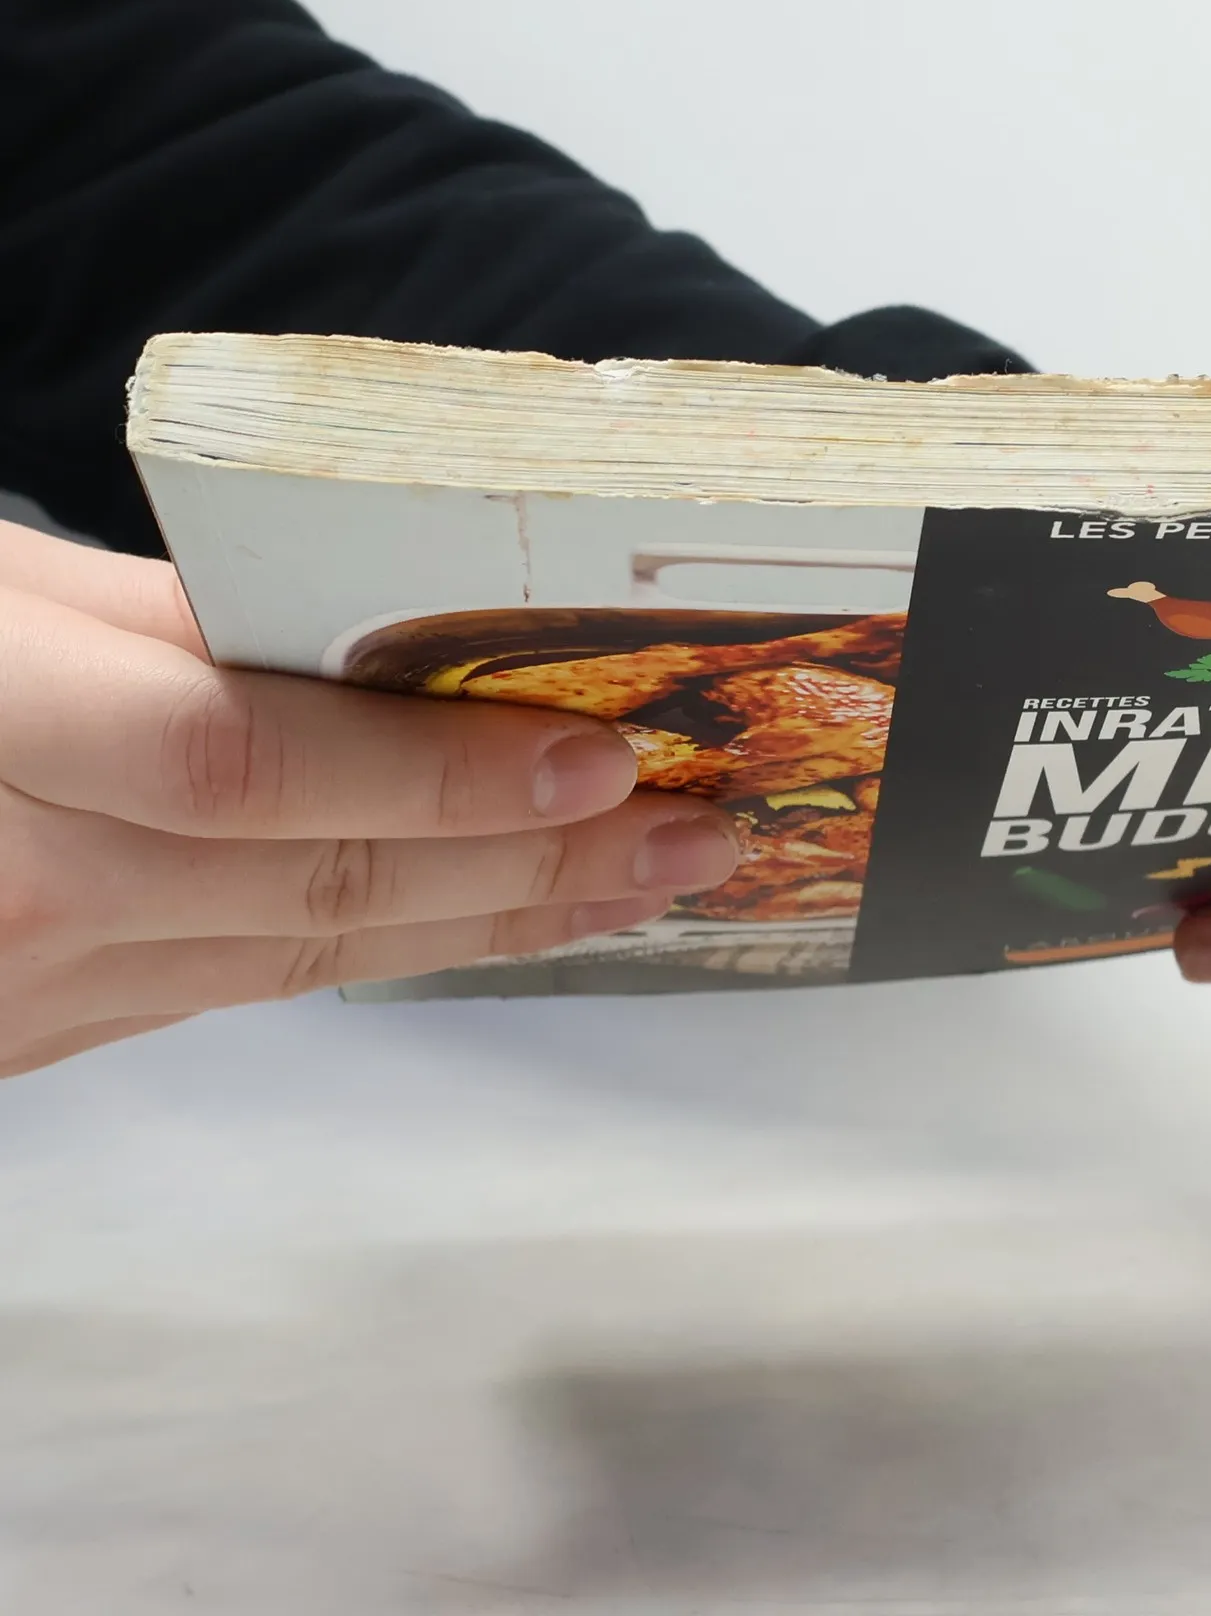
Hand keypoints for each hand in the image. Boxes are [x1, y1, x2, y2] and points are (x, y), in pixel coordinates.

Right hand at [0, 522, 737, 1079]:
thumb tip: (376, 635)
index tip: (599, 751)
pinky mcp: (39, 1033)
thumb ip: (166, 616)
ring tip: (645, 883)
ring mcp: (20, 988)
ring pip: (305, 957)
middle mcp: (5, 886)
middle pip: (314, 886)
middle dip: (531, 863)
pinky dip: (392, 944)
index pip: (242, 766)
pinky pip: (250, 984)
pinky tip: (495, 914)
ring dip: (494, 919)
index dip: (431, 768)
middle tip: (700, 834)